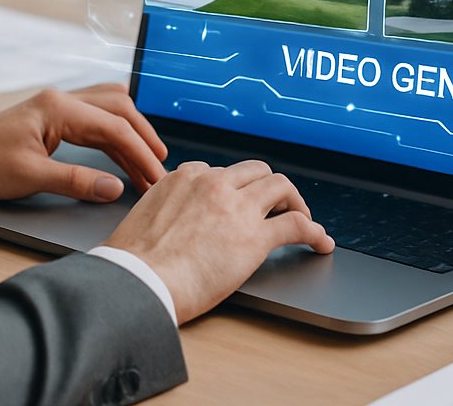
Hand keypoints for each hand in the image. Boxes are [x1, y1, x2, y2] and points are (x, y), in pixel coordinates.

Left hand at [0, 83, 166, 202]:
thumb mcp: (30, 177)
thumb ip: (76, 181)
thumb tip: (116, 189)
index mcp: (58, 108)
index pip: (115, 127)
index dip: (140, 155)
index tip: (156, 179)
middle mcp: (61, 99)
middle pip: (120, 108)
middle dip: (144, 138)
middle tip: (160, 169)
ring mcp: (56, 105)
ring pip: (109, 107)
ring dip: (131, 132)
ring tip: (148, 161)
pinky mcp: (51, 116)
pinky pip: (94, 116)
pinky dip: (113, 133)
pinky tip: (121, 152)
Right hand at [103, 159, 334, 323]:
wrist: (138, 282)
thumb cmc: (132, 264)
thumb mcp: (142, 219)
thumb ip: (163, 211)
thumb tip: (164, 228)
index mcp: (182, 178)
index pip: (219, 172)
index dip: (233, 188)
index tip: (237, 202)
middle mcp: (212, 183)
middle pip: (255, 171)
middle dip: (268, 187)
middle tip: (276, 206)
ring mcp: (237, 207)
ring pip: (281, 186)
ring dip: (295, 201)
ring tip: (302, 218)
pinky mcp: (256, 237)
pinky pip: (296, 225)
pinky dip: (314, 232)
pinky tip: (320, 243)